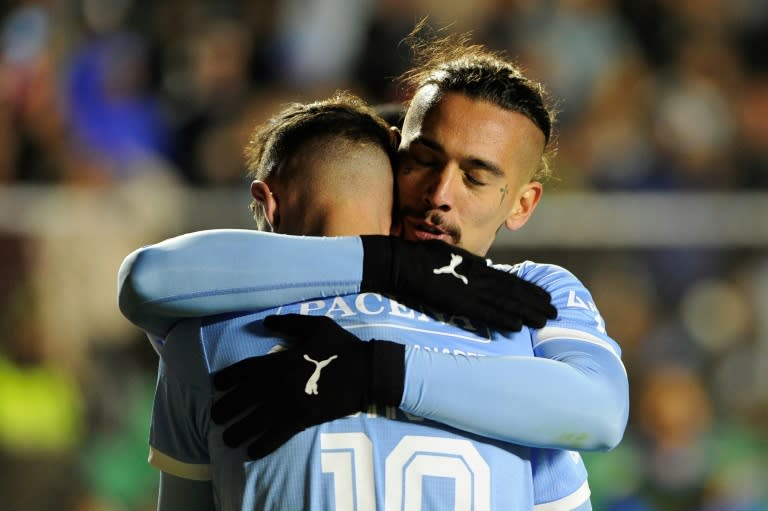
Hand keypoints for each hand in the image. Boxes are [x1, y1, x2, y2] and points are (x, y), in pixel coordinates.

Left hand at [211, 314, 403, 458]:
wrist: (366, 371)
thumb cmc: (341, 346)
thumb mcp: (316, 325)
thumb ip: (289, 323)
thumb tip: (265, 321)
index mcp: (279, 360)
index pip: (244, 370)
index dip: (228, 378)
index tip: (217, 385)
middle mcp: (278, 384)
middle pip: (243, 398)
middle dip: (226, 408)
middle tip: (215, 417)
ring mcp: (289, 403)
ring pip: (255, 421)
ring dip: (238, 431)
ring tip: (227, 439)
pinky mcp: (302, 419)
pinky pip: (277, 436)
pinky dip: (262, 446)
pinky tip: (251, 452)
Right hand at [360, 236, 556, 330]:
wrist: (400, 262)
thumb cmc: (420, 258)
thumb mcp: (449, 255)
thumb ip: (467, 265)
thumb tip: (481, 267)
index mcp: (476, 266)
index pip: (509, 279)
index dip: (529, 289)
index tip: (545, 296)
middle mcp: (477, 276)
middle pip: (513, 291)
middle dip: (535, 302)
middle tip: (555, 312)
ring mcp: (468, 289)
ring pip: (504, 302)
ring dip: (526, 312)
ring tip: (544, 321)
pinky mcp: (457, 301)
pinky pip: (485, 312)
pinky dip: (502, 318)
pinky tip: (517, 326)